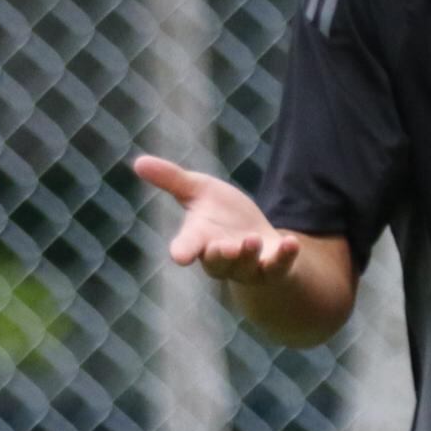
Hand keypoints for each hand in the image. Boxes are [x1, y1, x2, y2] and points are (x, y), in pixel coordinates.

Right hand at [130, 154, 303, 284]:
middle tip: (222, 246)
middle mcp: (222, 259)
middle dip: (220, 255)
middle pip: (217, 262)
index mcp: (200, 240)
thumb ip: (171, 180)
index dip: (183, 251)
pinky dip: (285, 256)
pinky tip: (292, 242)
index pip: (187, 247)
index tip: (179, 256)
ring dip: (248, 254)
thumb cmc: (222, 216)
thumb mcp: (198, 191)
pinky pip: (279, 267)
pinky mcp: (274, 269)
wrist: (258, 242)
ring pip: (246, 267)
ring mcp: (248, 267)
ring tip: (251, 239)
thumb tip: (138, 162)